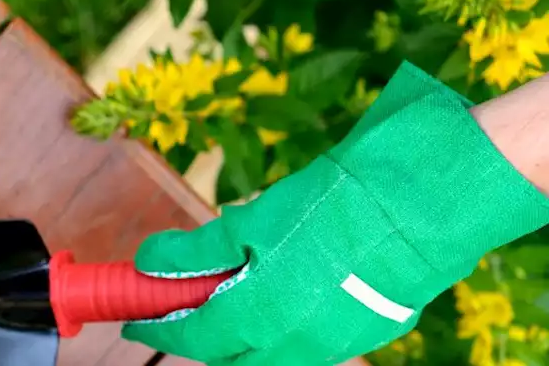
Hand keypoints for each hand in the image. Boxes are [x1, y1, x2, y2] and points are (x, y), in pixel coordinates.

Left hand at [123, 63, 548, 364]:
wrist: (421, 208)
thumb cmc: (330, 207)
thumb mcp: (249, 221)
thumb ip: (195, 252)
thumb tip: (149, 262)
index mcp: (257, 319)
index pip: (191, 338)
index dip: (159, 327)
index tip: (137, 318)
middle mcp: (291, 346)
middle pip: (229, 354)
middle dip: (200, 333)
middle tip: (180, 303)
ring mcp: (331, 345)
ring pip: (268, 353)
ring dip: (242, 331)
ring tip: (231, 290)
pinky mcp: (362, 334)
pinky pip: (306, 342)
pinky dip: (280, 325)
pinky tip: (280, 289)